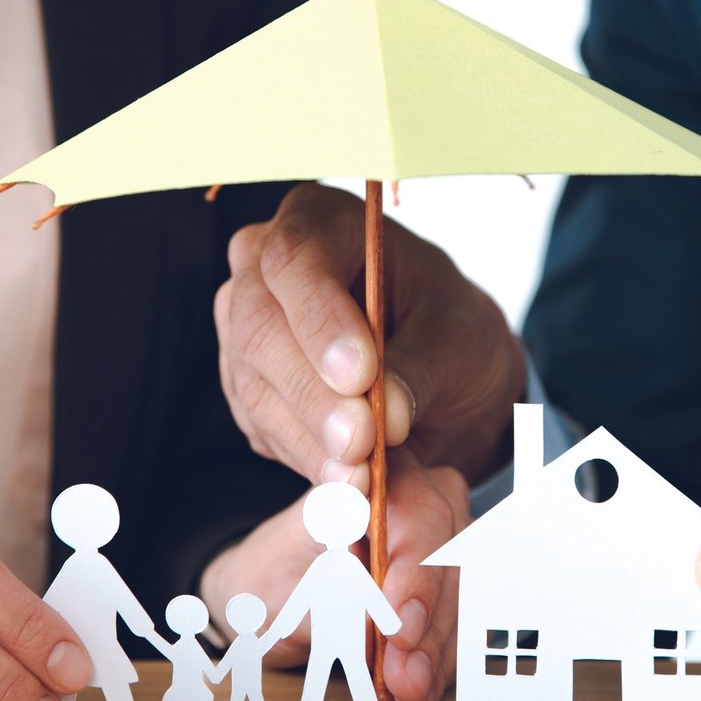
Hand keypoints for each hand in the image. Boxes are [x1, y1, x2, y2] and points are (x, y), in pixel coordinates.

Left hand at [200, 448, 469, 700]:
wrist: (271, 590)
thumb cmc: (270, 576)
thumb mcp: (273, 589)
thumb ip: (319, 599)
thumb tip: (361, 621)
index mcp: (364, 482)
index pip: (412, 511)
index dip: (414, 570)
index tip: (400, 623)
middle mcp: (412, 501)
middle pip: (446, 556)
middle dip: (427, 624)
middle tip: (405, 676)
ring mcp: (436, 542)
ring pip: (457, 594)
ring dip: (435, 650)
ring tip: (407, 693)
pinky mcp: (444, 583)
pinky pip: (455, 621)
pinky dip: (437, 663)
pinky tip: (416, 693)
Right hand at [215, 183, 525, 488]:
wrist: (438, 368)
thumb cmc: (447, 327)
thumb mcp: (457, 337)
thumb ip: (420, 369)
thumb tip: (385, 416)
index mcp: (318, 220)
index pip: (295, 260)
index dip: (320, 319)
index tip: (359, 375)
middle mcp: (262, 267)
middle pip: (259, 327)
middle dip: (312, 394)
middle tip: (361, 444)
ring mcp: (243, 328)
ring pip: (255, 386)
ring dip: (308, 440)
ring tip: (360, 480)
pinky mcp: (247, 386)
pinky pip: (262, 426)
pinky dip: (306, 458)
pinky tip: (346, 480)